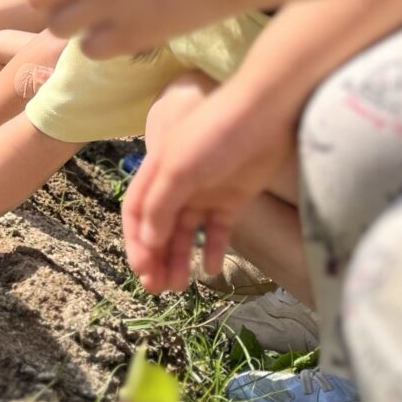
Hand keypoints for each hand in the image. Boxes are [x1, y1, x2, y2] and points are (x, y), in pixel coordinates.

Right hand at [123, 81, 296, 294]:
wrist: (267, 113)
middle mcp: (178, 184)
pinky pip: (217, 231)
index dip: (135, 242)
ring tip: (180, 285)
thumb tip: (147, 240)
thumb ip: (160, 203)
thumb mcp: (178, 167)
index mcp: (157, 172)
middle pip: (159, 227)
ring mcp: (206, 192)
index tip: (141, 270)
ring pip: (186, 233)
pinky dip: (212, 250)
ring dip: (179, 258)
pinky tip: (211, 270)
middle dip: (155, 257)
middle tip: (158, 288)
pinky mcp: (233, 198)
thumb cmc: (215, 132)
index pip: (137, 212)